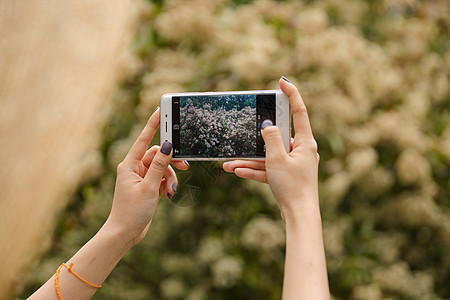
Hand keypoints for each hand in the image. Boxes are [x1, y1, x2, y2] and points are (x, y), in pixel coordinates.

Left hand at [105, 108, 188, 245]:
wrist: (125, 233)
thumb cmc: (132, 211)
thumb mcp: (149, 187)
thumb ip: (160, 165)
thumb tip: (169, 145)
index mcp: (129, 164)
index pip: (143, 139)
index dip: (153, 124)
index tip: (161, 110)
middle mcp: (134, 168)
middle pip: (158, 155)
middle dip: (171, 162)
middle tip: (185, 165)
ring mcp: (141, 177)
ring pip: (162, 167)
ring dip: (170, 177)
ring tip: (171, 191)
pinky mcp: (147, 186)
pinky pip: (162, 178)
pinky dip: (167, 184)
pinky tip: (168, 195)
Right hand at [223, 78, 318, 219]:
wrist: (299, 216)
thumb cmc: (292, 187)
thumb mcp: (277, 158)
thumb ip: (270, 138)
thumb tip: (267, 125)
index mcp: (304, 142)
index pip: (298, 111)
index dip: (291, 94)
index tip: (282, 81)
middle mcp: (300, 150)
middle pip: (277, 136)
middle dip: (256, 137)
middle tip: (245, 126)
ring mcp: (292, 163)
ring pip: (268, 156)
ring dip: (249, 160)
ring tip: (229, 162)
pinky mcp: (286, 175)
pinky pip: (267, 169)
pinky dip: (254, 170)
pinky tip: (235, 171)